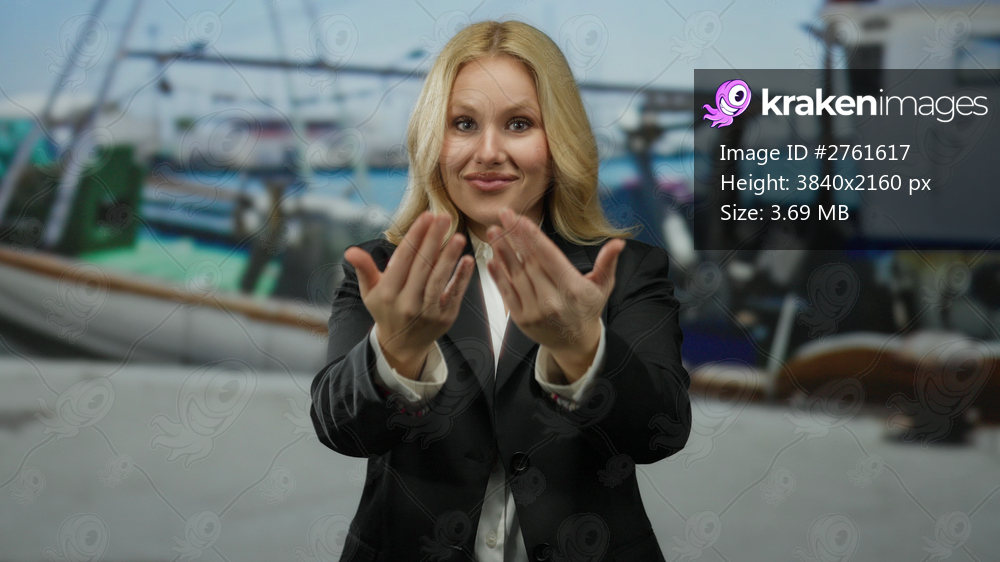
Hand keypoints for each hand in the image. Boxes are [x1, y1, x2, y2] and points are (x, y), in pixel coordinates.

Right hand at [344, 212, 475, 379]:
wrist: (402, 344)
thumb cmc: (386, 309)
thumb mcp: (370, 291)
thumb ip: (364, 268)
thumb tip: (350, 251)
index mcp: (387, 293)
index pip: (403, 259)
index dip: (415, 236)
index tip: (426, 216)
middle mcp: (407, 303)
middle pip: (422, 265)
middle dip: (434, 239)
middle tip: (444, 217)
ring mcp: (427, 312)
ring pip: (439, 279)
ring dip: (449, 256)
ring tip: (458, 236)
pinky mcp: (445, 318)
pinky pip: (454, 294)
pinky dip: (462, 277)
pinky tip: (468, 260)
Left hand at [486, 208, 624, 382]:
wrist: (575, 342)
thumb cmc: (587, 308)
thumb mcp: (603, 286)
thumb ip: (608, 263)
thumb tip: (619, 243)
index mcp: (572, 289)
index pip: (550, 258)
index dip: (534, 238)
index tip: (521, 220)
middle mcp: (552, 301)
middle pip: (529, 262)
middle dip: (515, 237)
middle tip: (504, 215)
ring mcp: (534, 311)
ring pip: (515, 275)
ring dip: (502, 252)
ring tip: (493, 231)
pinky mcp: (521, 319)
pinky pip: (507, 293)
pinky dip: (498, 276)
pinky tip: (491, 258)